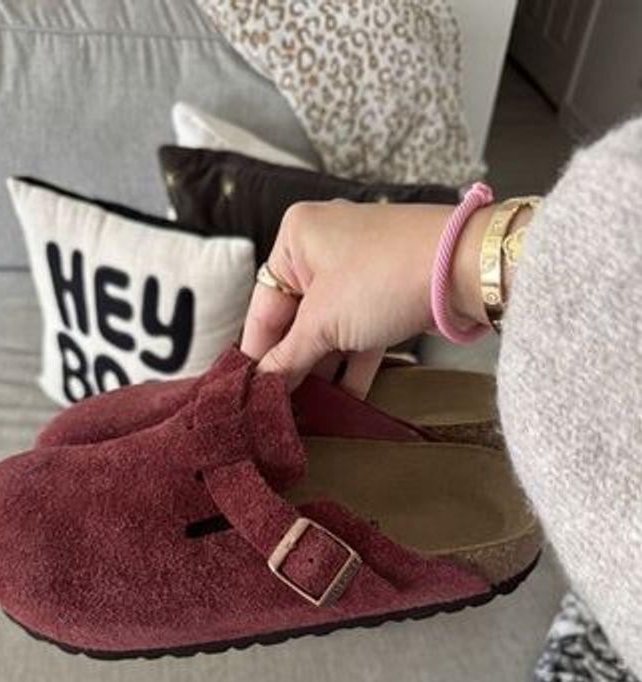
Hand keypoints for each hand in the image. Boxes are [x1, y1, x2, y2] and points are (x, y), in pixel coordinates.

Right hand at [240, 199, 493, 394]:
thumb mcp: (323, 322)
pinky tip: (343, 401)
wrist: (464, 268)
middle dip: (291, 363)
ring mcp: (359, 273)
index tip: (247, 390)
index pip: (263, 305)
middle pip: (296, 319)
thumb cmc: (381, 279)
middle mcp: (323, 249)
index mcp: (295, 239)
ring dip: (322, 369)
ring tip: (306, 412)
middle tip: (276, 407)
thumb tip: (261, 385)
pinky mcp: (388, 295)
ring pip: (329, 329)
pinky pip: (359, 333)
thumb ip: (288, 357)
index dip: (256, 351)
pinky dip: (352, 364)